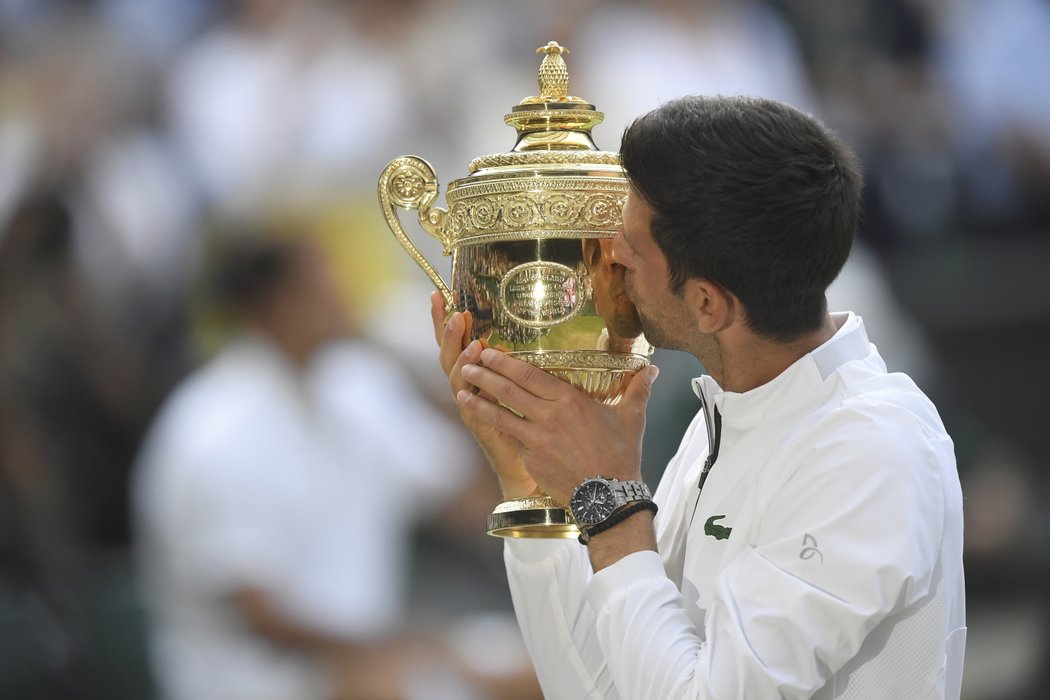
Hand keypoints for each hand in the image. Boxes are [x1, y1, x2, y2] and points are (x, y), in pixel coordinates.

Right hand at [431, 291, 535, 498]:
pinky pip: (468, 398)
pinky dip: (468, 381)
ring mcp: (468, 404)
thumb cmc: (528, 424)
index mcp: (477, 376)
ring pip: (454, 373)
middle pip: (448, 353)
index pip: (458, 343)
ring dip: (458, 350)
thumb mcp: (523, 387)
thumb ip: (521, 363)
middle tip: (448, 308)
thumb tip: (530, 331)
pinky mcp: (476, 421)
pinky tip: (472, 365)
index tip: (440, 295)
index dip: (445, 321)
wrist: (526, 466)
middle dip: (443, 329)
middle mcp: (467, 387)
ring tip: (464, 332)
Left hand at [455, 345, 658, 505]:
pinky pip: (508, 438)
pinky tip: (479, 418)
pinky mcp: (531, 460)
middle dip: (485, 374)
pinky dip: (491, 426)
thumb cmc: (620, 456)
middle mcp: (549, 418)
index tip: (490, 352)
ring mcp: (537, 440)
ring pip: (501, 415)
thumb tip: (653, 369)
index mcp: (570, 402)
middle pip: (510, 391)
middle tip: (467, 361)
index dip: (507, 363)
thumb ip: (638, 390)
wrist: (609, 497)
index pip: (531, 376)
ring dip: (478, 400)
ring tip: (460, 389)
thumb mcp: (632, 419)